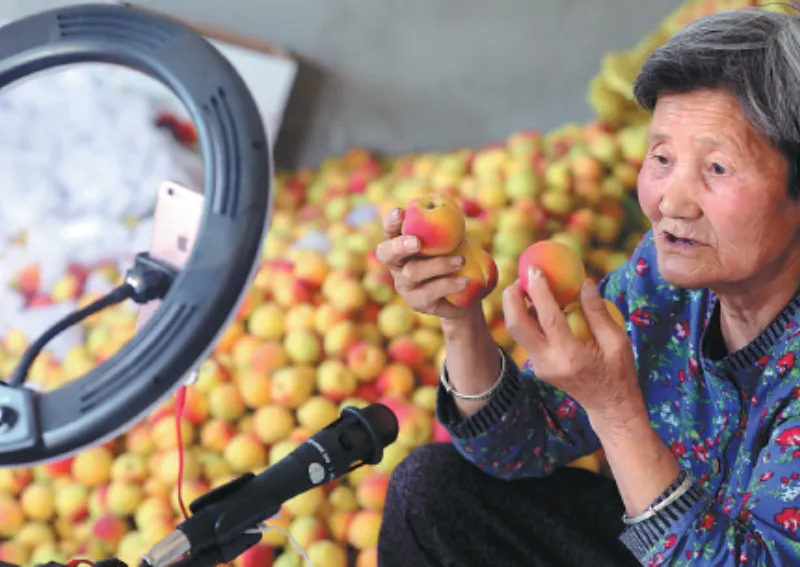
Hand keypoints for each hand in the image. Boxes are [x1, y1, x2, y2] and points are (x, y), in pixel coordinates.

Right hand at [374, 207, 470, 318]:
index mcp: (401, 243)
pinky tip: (464, 281)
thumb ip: (446, 226)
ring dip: (439, 265)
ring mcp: (404, 285)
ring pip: (413, 272)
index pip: (390, 230)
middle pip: (386, 254)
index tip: (400, 212)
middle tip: (417, 242)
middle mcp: (396, 264)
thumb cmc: (456, 256)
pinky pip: (429, 292)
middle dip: (400, 246)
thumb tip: (449, 209)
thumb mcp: (452, 239)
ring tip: (461, 261)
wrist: (466, 293)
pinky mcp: (417, 302)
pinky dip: (448, 284)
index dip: (390, 222)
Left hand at [502, 266, 643, 419]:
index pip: (547, 317)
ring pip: (516, 331)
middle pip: (515, 325)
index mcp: (570, 356)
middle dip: (512, 297)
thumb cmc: (619, 373)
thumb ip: (598, 312)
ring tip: (530, 288)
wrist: (609, 407)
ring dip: (517, 307)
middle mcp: (548, 362)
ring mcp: (539, 367)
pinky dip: (528, 318)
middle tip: (521, 277)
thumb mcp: (618, 342)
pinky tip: (540, 306)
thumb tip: (584, 282)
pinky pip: (526, 337)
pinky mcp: (537, 367)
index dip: (538, 291)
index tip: (535, 269)